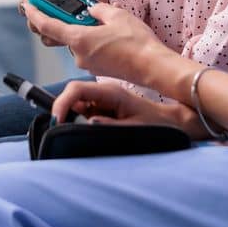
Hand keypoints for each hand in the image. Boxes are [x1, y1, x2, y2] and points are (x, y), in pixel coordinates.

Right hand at [14, 0, 108, 29]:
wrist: (98, 4)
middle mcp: (40, 2)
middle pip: (24, 7)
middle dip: (33, 11)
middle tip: (45, 10)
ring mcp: (46, 18)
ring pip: (35, 25)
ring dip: (45, 25)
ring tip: (61, 22)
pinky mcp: (55, 33)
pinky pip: (48, 38)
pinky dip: (57, 37)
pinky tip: (69, 32)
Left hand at [23, 0, 170, 87]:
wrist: (153, 67)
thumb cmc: (137, 43)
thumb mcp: (115, 14)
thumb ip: (97, 9)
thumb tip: (91, 10)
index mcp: (79, 39)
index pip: (48, 26)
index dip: (35, 14)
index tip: (27, 5)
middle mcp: (79, 55)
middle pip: (64, 33)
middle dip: (68, 19)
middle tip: (76, 8)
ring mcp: (88, 64)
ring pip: (79, 42)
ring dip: (85, 31)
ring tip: (104, 22)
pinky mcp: (98, 69)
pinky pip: (89, 51)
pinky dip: (93, 41)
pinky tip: (111, 36)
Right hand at [51, 79, 201, 136]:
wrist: (172, 124)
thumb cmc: (157, 126)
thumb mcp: (135, 129)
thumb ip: (110, 126)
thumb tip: (88, 122)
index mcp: (111, 92)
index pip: (77, 90)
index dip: (62, 103)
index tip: (55, 121)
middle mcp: (105, 94)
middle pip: (74, 96)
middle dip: (64, 112)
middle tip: (61, 132)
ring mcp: (105, 101)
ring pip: (78, 106)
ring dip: (72, 119)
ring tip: (74, 137)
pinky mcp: (106, 110)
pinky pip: (87, 114)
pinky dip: (81, 123)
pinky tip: (86, 135)